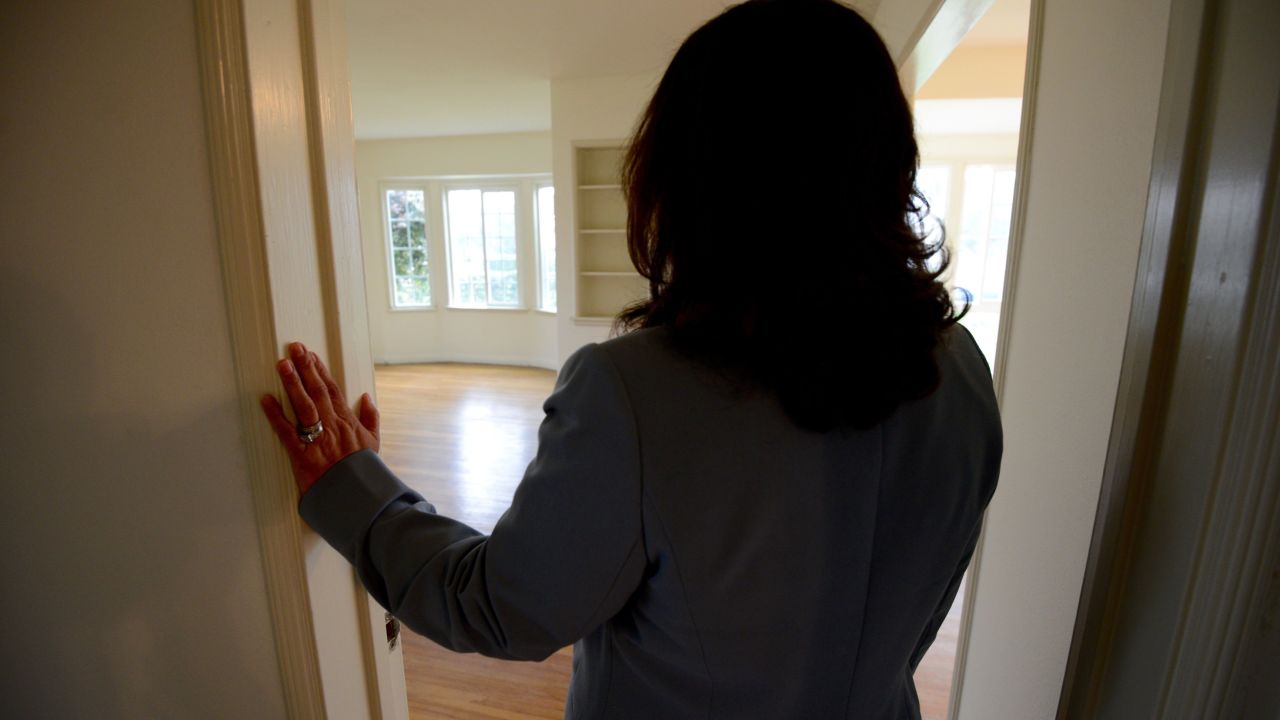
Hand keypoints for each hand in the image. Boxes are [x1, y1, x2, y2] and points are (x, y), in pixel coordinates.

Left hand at [260, 342, 379, 495]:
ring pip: (303, 405)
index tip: (311, 355)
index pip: (332, 389)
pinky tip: (266, 399)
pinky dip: (275, 415)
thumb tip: (367, 398)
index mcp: (348, 421)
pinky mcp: (302, 454)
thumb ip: (371, 418)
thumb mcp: (374, 442)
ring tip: (282, 364)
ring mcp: (317, 438)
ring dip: (292, 383)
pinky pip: (286, 431)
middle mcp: (332, 425)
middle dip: (305, 367)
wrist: (356, 496)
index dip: (320, 370)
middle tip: (294, 348)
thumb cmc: (363, 471)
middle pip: (317, 390)